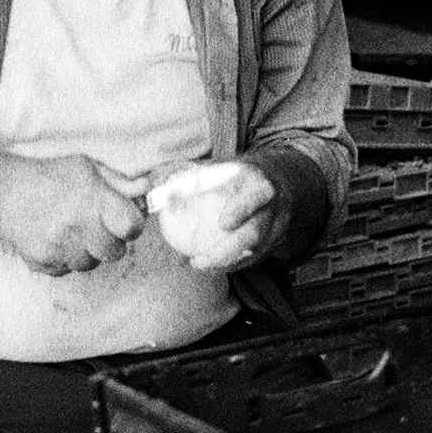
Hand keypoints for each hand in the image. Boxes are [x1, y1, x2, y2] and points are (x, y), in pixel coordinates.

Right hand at [0, 156, 147, 276]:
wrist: (5, 195)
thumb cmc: (50, 178)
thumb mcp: (88, 168)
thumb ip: (120, 183)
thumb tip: (147, 190)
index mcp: (91, 200)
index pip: (130, 226)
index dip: (133, 225)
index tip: (126, 220)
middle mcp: (75, 227)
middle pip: (115, 252)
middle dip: (112, 240)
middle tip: (98, 225)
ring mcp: (58, 249)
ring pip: (91, 264)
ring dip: (89, 251)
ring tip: (74, 229)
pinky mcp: (44, 264)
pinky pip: (68, 270)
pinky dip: (67, 258)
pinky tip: (57, 238)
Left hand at [176, 161, 292, 272]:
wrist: (277, 182)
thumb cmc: (238, 174)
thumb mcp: (220, 165)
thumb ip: (188, 173)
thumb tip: (154, 182)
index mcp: (261, 183)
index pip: (258, 195)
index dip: (243, 208)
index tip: (223, 222)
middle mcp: (273, 207)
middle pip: (256, 232)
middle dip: (229, 249)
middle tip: (198, 259)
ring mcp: (275, 229)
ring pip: (254, 252)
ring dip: (226, 262)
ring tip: (197, 264)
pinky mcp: (273, 244)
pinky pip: (253, 259)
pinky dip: (232, 265)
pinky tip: (210, 266)